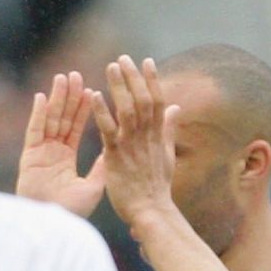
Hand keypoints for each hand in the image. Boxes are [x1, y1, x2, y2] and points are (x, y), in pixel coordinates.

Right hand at [17, 71, 104, 216]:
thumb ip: (103, 166)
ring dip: (55, 99)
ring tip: (63, 78)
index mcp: (65, 161)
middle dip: (68, 98)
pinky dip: (37, 115)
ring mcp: (39, 155)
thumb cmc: (72, 213)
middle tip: (76, 75)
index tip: (90, 89)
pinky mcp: (29, 158)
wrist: (52, 228)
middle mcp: (51, 155)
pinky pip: (34, 132)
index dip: (81, 110)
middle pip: (61, 120)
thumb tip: (117, 147)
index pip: (74, 129)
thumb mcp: (93, 186)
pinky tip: (42, 97)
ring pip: (48, 121)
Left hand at [93, 55, 178, 233]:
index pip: (157, 101)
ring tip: (111, 67)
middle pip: (142, 100)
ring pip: (127, 109)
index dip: (152, 80)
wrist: (150, 212)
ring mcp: (132, 146)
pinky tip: (94, 95)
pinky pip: (108, 130)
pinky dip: (102, 112)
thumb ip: (168, 130)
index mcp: (158, 136)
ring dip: (119, 86)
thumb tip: (176, 108)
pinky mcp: (116, 156)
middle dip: (133, 77)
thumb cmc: (156, 188)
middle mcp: (147, 137)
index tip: (147, 61)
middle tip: (123, 58)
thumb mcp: (167, 156)